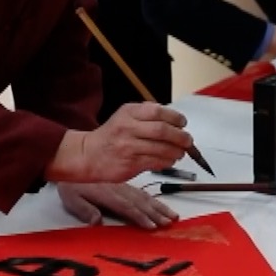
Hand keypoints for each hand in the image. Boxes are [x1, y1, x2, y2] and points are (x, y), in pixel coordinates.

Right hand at [46, 104, 192, 182]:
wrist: (88, 155)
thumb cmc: (111, 136)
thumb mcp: (125, 117)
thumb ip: (147, 115)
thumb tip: (175, 121)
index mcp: (129, 112)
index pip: (158, 111)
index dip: (175, 118)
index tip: (183, 123)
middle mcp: (128, 127)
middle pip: (163, 130)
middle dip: (181, 136)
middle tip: (188, 141)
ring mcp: (129, 146)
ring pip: (162, 148)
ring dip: (177, 151)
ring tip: (180, 152)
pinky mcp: (130, 163)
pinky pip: (156, 162)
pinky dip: (167, 161)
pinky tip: (169, 160)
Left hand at [57, 182, 176, 229]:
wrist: (72, 160)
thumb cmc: (70, 184)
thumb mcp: (71, 197)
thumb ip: (84, 209)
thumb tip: (97, 222)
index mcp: (107, 194)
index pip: (127, 207)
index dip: (140, 217)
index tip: (153, 226)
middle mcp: (119, 190)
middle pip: (140, 203)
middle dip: (156, 213)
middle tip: (170, 222)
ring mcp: (124, 186)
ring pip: (145, 197)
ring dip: (159, 207)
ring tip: (173, 215)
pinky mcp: (125, 184)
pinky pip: (142, 192)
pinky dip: (154, 199)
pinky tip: (161, 204)